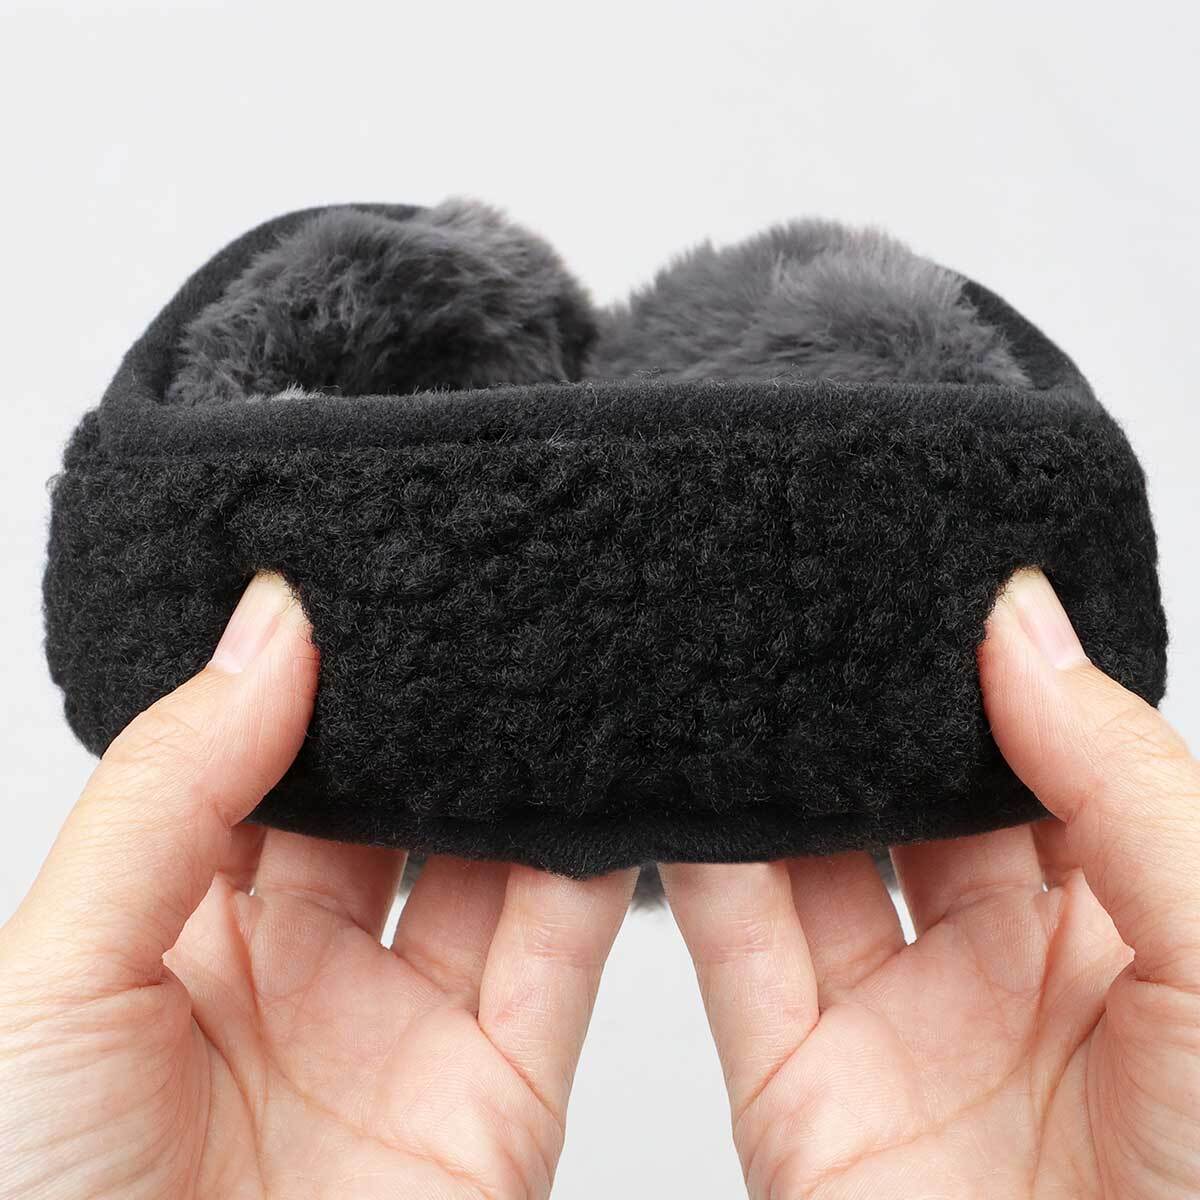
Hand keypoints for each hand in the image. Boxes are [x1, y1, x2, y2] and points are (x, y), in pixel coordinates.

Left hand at [0, 573, 634, 1199]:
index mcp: (175, 934)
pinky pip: (566, 950)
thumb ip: (170, 791)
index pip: (262, 763)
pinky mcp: (498, 1093)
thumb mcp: (56, 975)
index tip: (364, 580)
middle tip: (475, 607)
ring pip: (488, 861)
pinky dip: (600, 866)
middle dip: (430, 715)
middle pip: (388, 805)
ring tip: (552, 669)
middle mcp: (297, 975)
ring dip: (520, 774)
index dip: (310, 678)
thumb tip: (267, 630)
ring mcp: (403, 1031)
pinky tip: (605, 784)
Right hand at [663, 568, 1199, 1198]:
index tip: (916, 572)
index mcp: (1121, 918)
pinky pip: (732, 952)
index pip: (1030, 750)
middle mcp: (1000, 962)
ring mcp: (894, 1025)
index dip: (976, 668)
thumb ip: (1122, 782)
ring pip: (805, 861)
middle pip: (903, 798)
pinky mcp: (800, 1091)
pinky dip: (694, 868)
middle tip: (802, 600)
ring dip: (766, 774)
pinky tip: (680, 787)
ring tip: (725, 669)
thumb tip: (1022, 622)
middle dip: (854, 710)